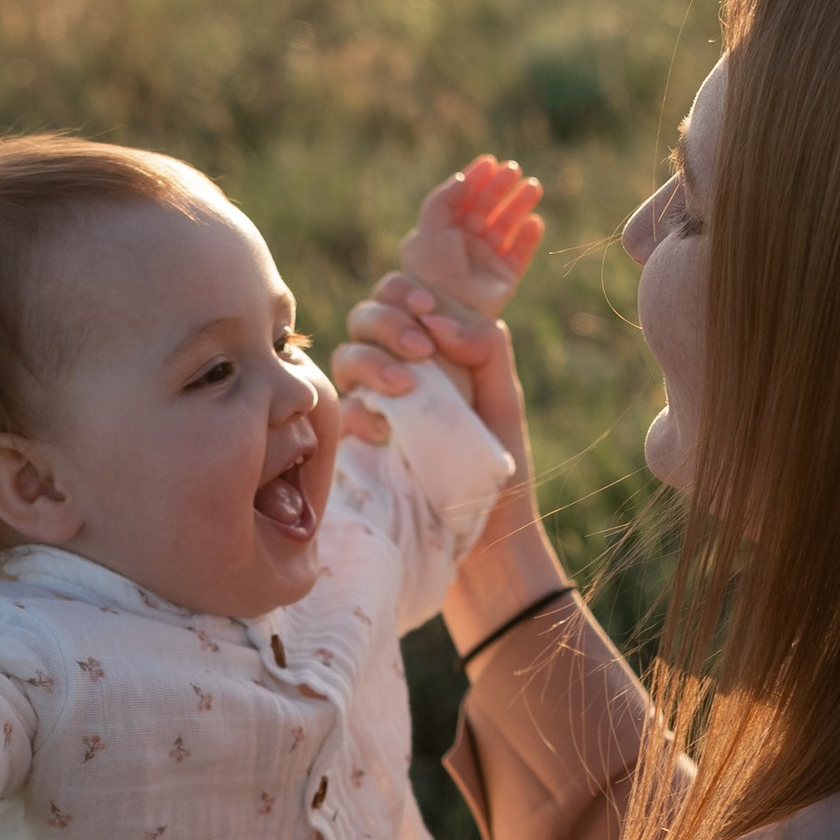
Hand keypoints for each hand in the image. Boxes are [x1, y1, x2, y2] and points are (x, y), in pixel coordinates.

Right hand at [332, 278, 572, 663]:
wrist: (487, 548)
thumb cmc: (497, 475)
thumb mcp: (504, 403)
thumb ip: (485, 348)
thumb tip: (435, 319)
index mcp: (429, 353)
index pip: (397, 296)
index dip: (402, 292)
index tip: (426, 309)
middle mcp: (394, 374)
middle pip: (364, 319)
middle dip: (386, 322)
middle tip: (420, 350)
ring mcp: (370, 410)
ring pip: (344, 359)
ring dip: (371, 361)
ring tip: (404, 388)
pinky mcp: (354, 451)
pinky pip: (336, 416)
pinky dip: (356, 412)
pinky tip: (381, 431)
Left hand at [400, 155, 543, 318]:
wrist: (444, 310)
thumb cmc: (430, 269)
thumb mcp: (429, 227)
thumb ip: (444, 199)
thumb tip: (464, 176)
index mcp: (443, 232)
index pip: (463, 199)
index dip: (476, 179)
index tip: (490, 161)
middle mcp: (465, 244)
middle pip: (488, 208)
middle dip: (501, 187)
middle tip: (513, 170)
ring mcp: (486, 261)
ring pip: (508, 226)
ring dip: (520, 205)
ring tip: (533, 186)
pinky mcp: (504, 279)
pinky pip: (521, 253)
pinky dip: (529, 237)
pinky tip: (535, 221)